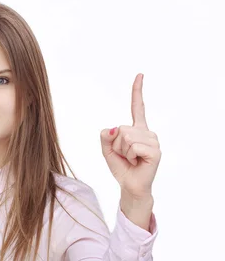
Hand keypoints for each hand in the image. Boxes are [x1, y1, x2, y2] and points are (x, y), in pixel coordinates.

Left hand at [100, 73, 161, 199]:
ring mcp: (153, 141)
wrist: (130, 186)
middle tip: (125, 156)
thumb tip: (113, 128)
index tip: (140, 74)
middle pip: (121, 128)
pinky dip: (130, 156)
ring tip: (132, 159)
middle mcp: (147, 132)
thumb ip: (106, 137)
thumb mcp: (107, 151)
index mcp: (137, 130)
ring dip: (123, 151)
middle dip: (116, 144)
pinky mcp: (155, 151)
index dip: (137, 91)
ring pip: (126, 137)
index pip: (137, 107)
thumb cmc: (122, 168)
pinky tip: (137, 162)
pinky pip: (133, 146)